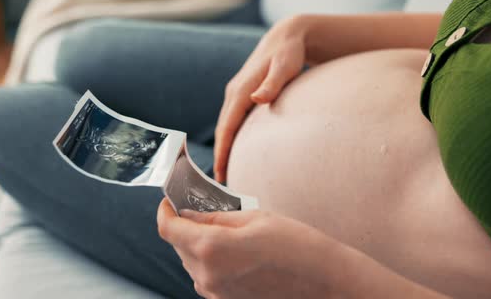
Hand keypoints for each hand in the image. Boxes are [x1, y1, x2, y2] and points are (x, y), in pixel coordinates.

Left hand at [156, 198, 344, 298]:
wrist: (326, 283)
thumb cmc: (296, 246)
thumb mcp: (254, 218)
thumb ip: (214, 218)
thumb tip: (189, 214)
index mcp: (211, 249)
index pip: (168, 229)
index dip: (164, 211)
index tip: (168, 202)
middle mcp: (207, 275)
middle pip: (177, 245)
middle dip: (184, 226)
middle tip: (201, 210)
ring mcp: (216, 293)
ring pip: (190, 262)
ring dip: (196, 244)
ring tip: (223, 231)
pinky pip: (205, 277)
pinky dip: (208, 260)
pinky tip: (231, 251)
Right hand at [214, 16, 308, 181]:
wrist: (285, 38)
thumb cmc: (288, 54)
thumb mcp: (284, 67)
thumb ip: (272, 84)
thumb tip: (256, 99)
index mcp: (240, 91)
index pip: (227, 127)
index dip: (222, 151)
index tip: (221, 173)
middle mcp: (234, 94)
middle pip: (224, 130)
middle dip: (221, 156)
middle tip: (222, 182)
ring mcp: (236, 94)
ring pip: (227, 126)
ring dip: (225, 148)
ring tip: (226, 172)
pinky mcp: (242, 96)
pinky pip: (233, 121)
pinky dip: (231, 137)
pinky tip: (237, 150)